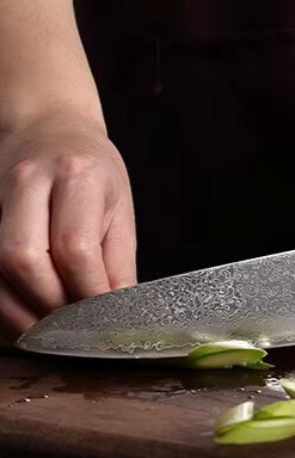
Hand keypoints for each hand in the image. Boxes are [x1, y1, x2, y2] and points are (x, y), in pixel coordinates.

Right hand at [0, 111, 136, 339]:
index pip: (76, 248)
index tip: (105, 320)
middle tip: (75, 328)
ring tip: (50, 330)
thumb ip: (119, 264)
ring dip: (20, 310)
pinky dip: (2, 300)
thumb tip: (120, 314)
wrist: (49, 127)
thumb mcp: (120, 209)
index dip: (89, 293)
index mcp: (78, 176)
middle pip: (24, 258)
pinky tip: (25, 314)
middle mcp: (29, 182)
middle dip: (50, 304)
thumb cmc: (92, 171)